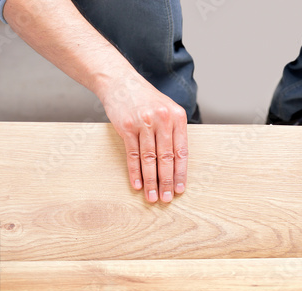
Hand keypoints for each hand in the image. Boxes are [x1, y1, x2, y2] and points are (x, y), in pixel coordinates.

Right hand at [99, 76, 187, 202]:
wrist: (120, 81)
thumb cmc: (145, 98)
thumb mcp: (167, 108)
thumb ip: (174, 131)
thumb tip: (179, 161)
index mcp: (177, 117)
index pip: (181, 151)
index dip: (181, 173)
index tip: (180, 189)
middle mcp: (162, 120)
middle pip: (166, 158)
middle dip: (167, 181)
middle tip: (167, 199)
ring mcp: (144, 123)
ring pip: (149, 159)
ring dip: (151, 181)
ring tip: (152, 197)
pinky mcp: (126, 127)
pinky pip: (133, 155)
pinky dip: (135, 172)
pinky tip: (137, 184)